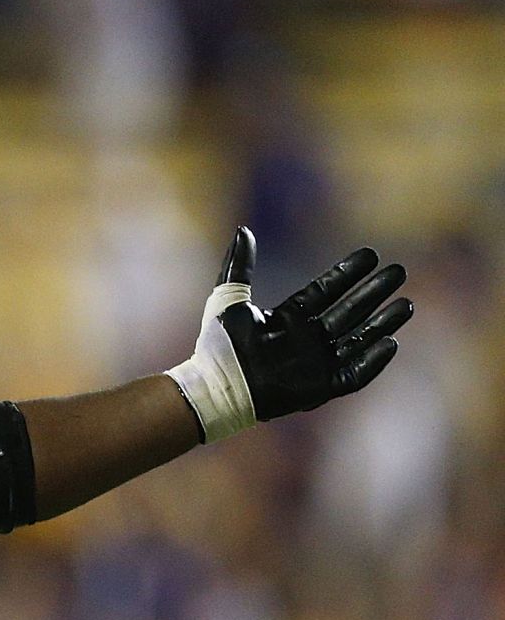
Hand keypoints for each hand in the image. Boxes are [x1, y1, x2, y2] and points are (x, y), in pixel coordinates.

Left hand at [170, 227, 413, 441]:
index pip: (326, 291)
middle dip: (374, 293)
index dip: (348, 274)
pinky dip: (372, 362)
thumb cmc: (217, 346)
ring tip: (407, 304)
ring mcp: (314, 364)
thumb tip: (243, 230)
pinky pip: (353, 375)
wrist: (213, 388)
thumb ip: (239, 267)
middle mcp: (306, 339)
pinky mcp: (318, 388)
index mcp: (288, 319)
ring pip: (357, 340)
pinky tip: (391, 343)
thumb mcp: (227, 300)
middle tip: (398, 272)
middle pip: (349, 312)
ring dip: (382, 324)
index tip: (370, 255)